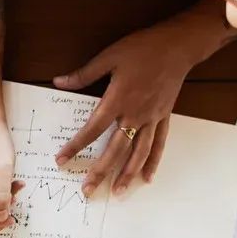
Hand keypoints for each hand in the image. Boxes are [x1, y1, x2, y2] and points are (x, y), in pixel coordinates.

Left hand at [52, 22, 206, 196]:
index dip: (75, 146)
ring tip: (118, 192)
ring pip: (138, 153)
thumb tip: (58, 82)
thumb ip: (84, 74)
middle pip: (114, 150)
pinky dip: (153, 162)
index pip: (92, 129)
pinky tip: (147, 178)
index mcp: (117, 100)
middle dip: (99, 172)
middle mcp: (134, 114)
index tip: (62, 160)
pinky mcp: (163, 117)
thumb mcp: (109, 56)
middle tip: (87, 191)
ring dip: (127, 174)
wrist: (178, 45)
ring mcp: (151, 119)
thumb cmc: (143, 48)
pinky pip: (158, 144)